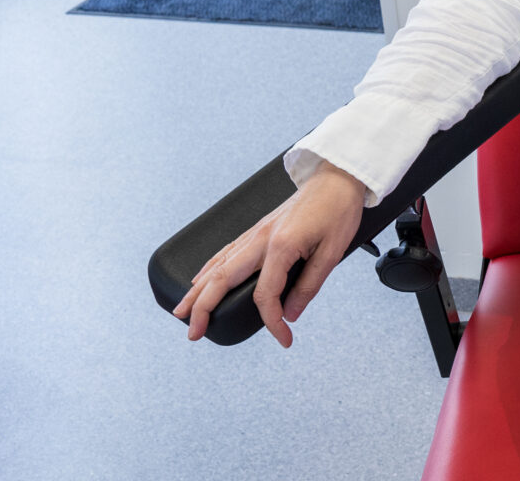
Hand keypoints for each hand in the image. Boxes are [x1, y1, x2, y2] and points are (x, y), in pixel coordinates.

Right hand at [173, 162, 367, 346]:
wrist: (336, 179)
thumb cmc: (337, 210)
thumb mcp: (332, 252)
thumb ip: (309, 285)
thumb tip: (291, 314)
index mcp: (280, 246)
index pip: (265, 295)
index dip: (272, 322)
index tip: (284, 338)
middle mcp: (259, 239)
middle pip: (222, 279)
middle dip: (203, 308)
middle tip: (194, 333)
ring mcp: (254, 233)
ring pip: (216, 265)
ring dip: (196, 291)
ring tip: (182, 312)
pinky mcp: (256, 229)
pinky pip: (224, 252)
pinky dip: (207, 270)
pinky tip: (200, 281)